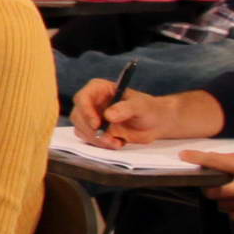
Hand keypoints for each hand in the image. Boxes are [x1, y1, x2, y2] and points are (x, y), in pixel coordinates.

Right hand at [69, 80, 220, 145]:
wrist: (155, 123)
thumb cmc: (148, 109)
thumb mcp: (140, 106)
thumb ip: (125, 108)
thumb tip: (108, 116)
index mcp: (98, 89)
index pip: (82, 98)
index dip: (86, 112)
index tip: (96, 124)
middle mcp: (90, 102)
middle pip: (78, 116)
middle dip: (91, 130)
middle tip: (108, 139)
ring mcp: (90, 117)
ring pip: (81, 129)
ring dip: (96, 139)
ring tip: (116, 142)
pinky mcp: (94, 130)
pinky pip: (88, 138)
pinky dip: (100, 144)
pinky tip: (117, 143)